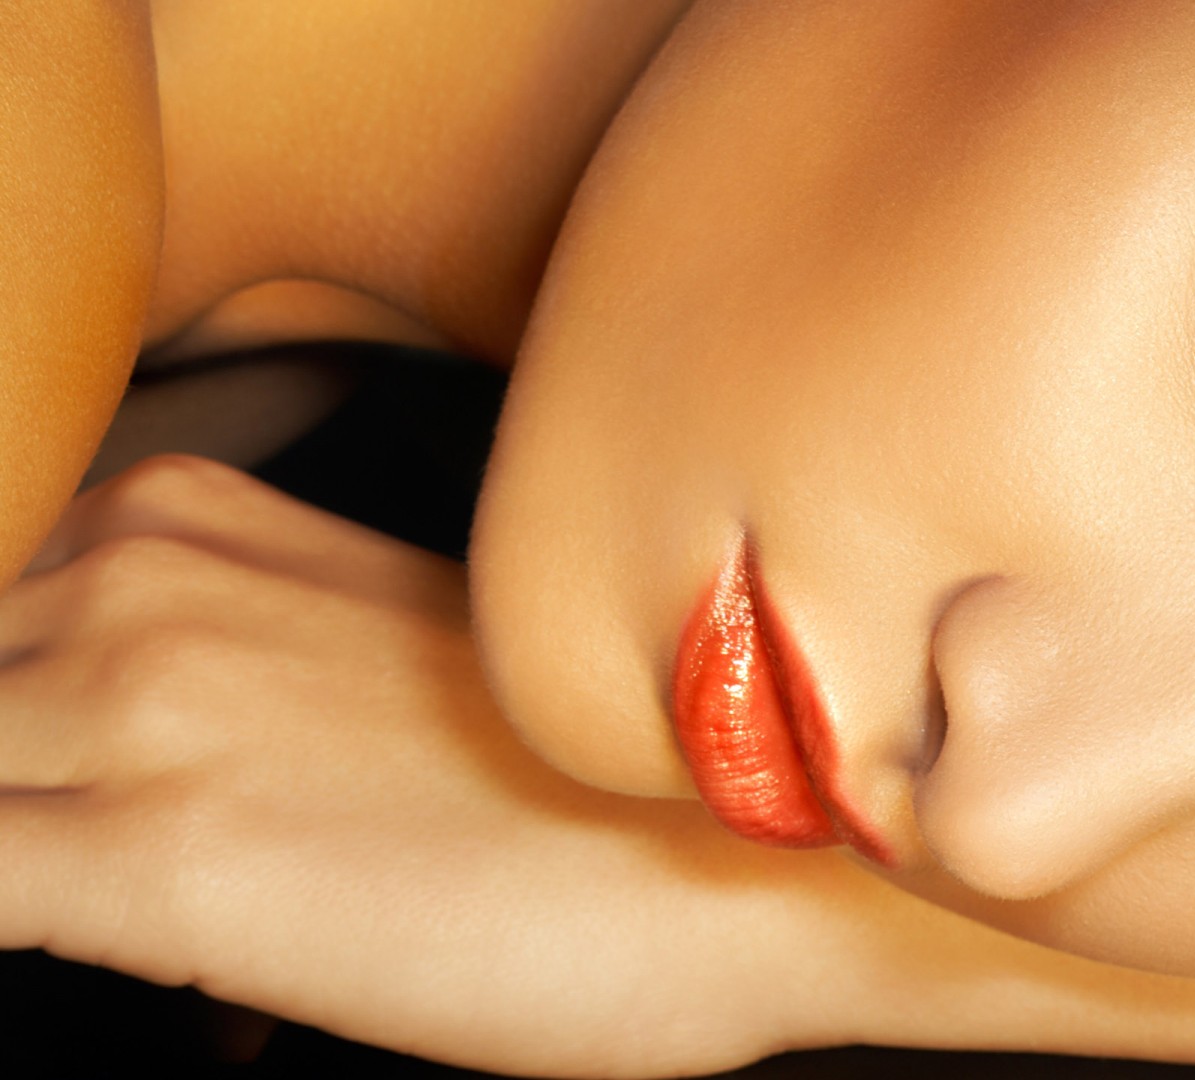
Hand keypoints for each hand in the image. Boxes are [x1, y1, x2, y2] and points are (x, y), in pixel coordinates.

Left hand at [0, 455, 871, 1076]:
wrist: (757, 855)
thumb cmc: (587, 783)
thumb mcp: (366, 656)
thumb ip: (197, 660)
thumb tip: (76, 772)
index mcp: (184, 517)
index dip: (7, 739)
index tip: (68, 794)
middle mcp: (143, 577)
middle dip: (4, 781)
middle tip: (93, 850)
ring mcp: (144, 703)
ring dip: (11, 837)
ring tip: (109, 899)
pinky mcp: (161, 859)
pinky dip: (0, 917)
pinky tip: (92, 952)